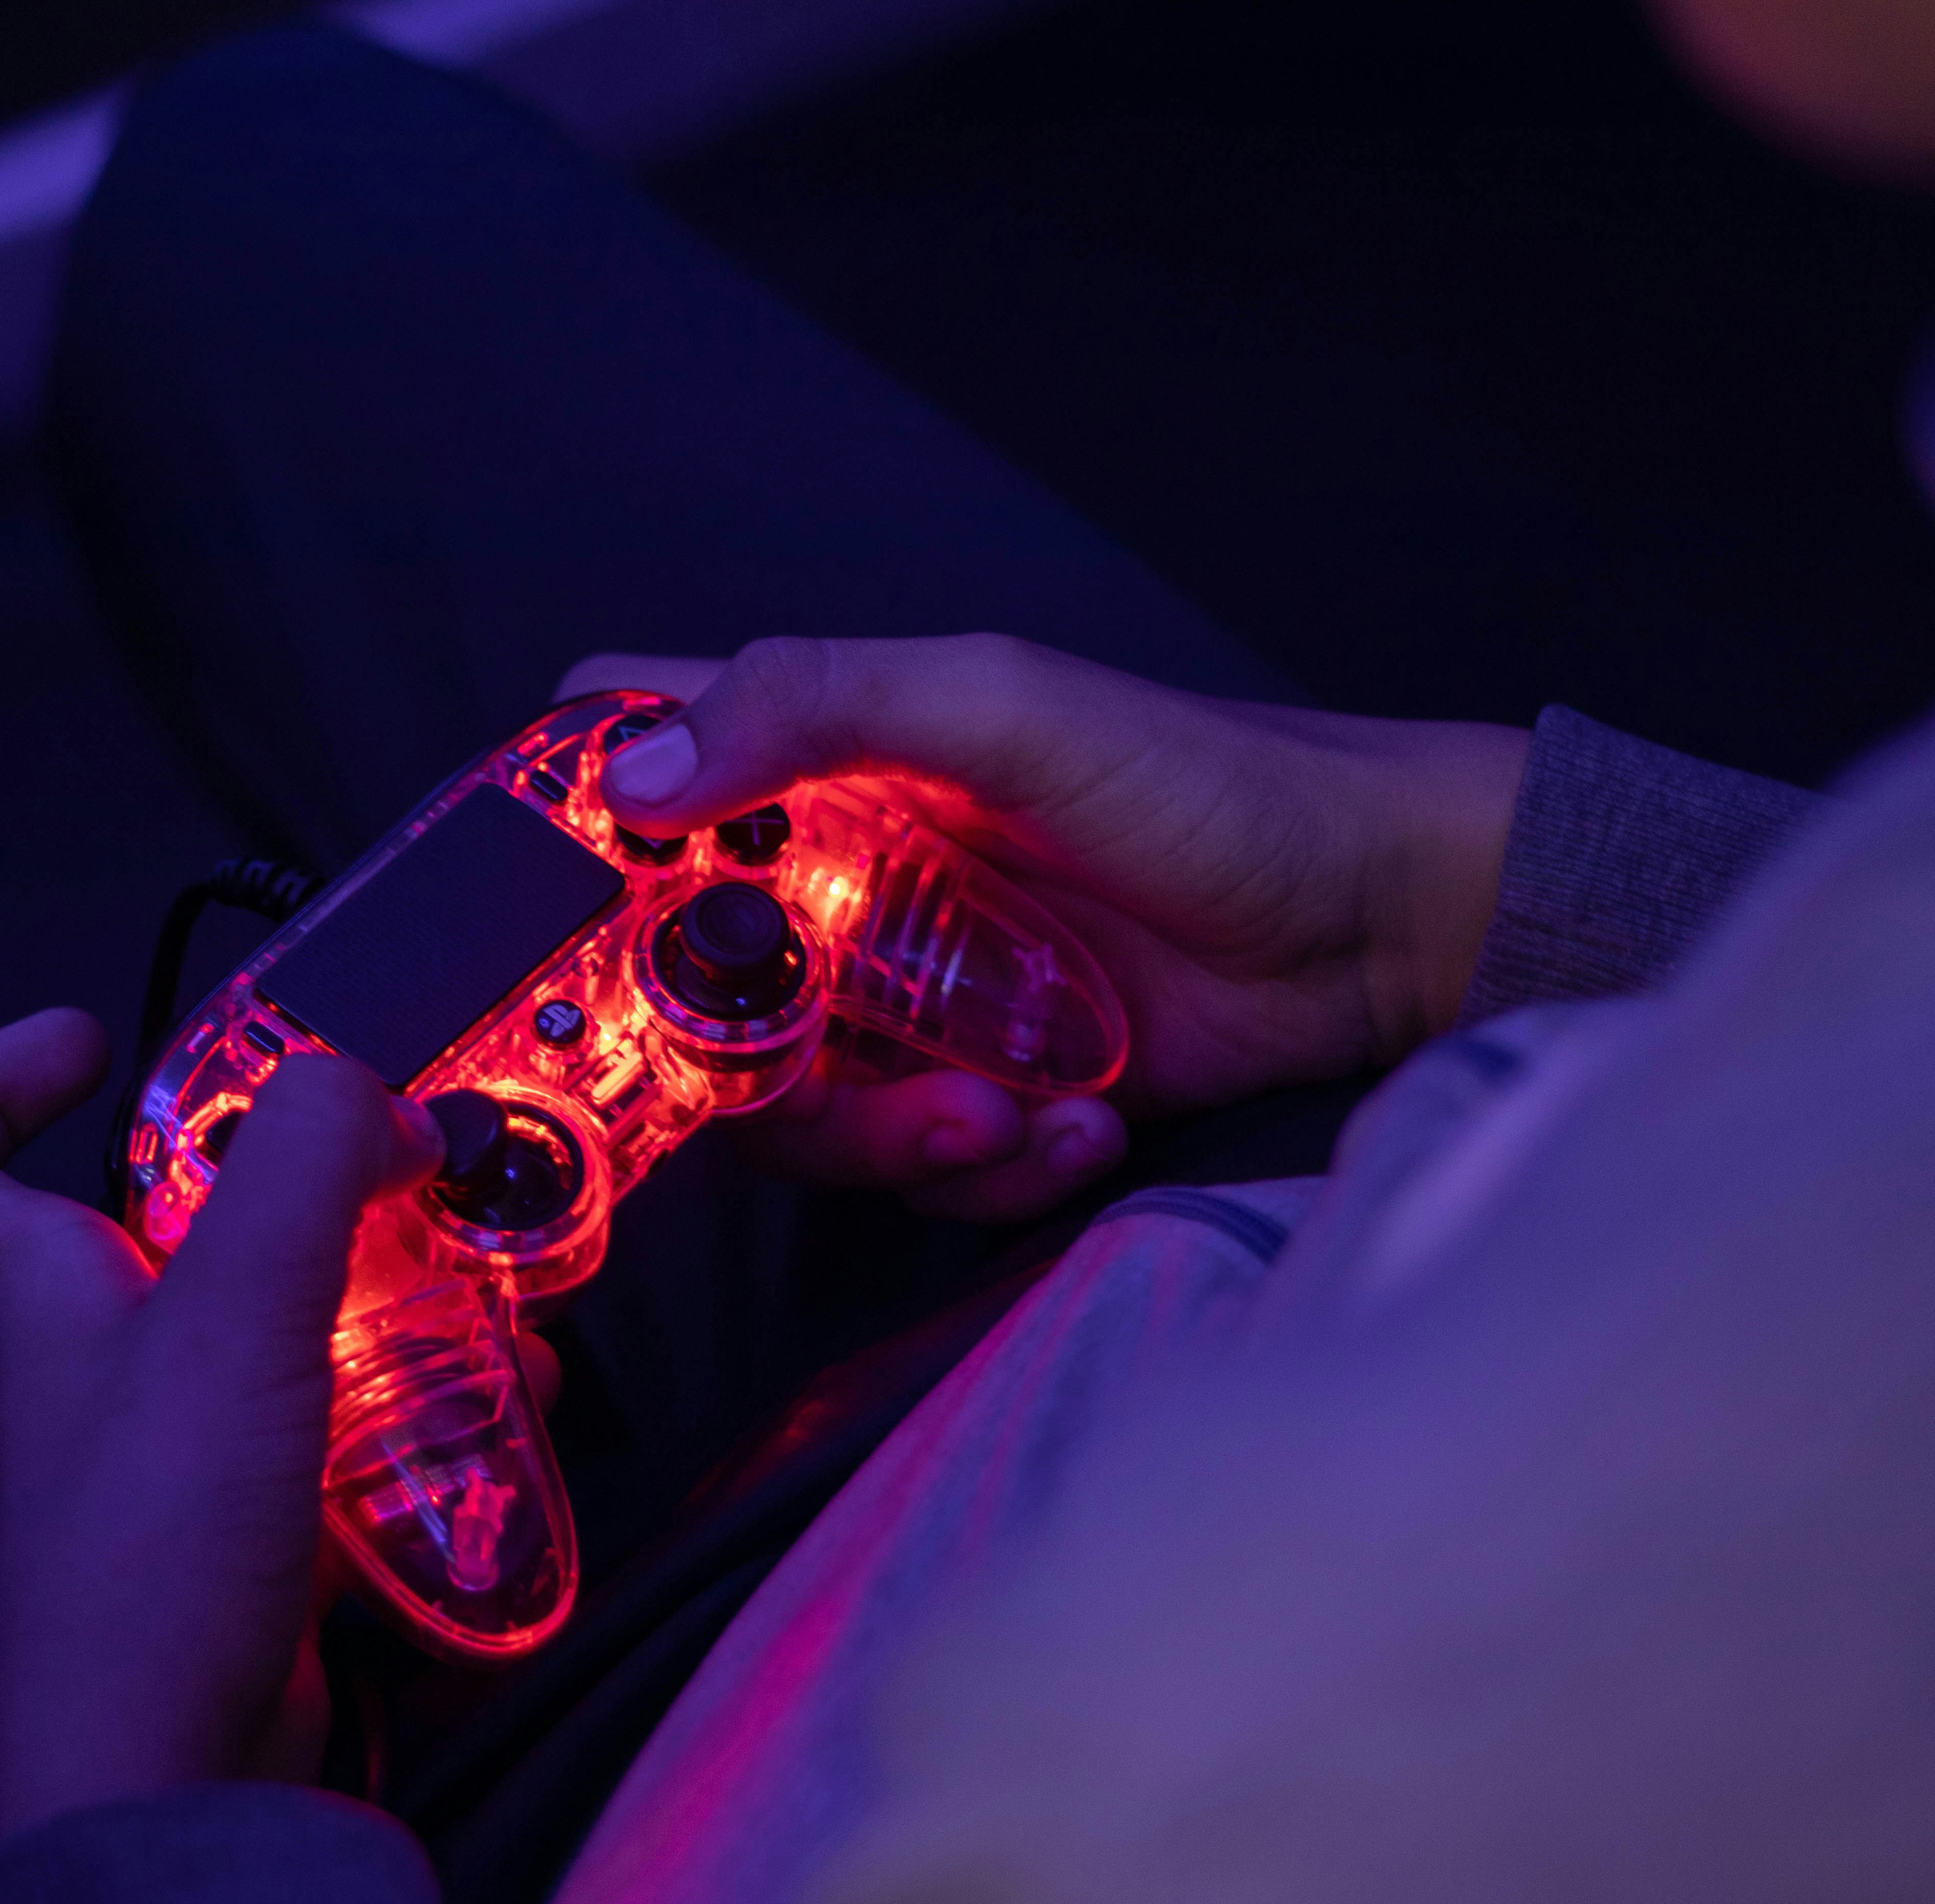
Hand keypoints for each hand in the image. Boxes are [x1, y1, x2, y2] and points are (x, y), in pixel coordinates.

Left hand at [0, 1009, 440, 1848]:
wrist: (165, 1793)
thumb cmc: (153, 1552)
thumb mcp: (231, 1311)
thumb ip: (302, 1165)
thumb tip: (373, 1097)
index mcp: (30, 1302)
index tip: (87, 1043)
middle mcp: (82, 1377)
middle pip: (162, 1236)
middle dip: (300, 1197)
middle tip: (406, 1178)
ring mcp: (164, 1469)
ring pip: (275, 1337)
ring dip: (393, 1310)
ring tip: (498, 1320)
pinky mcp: (243, 1548)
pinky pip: (331, 1442)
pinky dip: (420, 1419)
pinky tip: (499, 1422)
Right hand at [559, 636, 1528, 1220]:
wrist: (1378, 918)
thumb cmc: (1205, 781)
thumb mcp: (1001, 704)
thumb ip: (817, 707)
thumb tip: (635, 777)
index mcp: (810, 760)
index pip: (620, 762)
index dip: (562, 833)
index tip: (556, 921)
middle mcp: (827, 882)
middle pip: (671, 985)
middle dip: (729, 1062)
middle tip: (790, 1084)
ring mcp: (895, 996)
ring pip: (788, 1109)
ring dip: (885, 1137)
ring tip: (997, 1115)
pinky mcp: (973, 1090)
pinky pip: (913, 1167)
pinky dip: (988, 1168)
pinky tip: (1075, 1123)